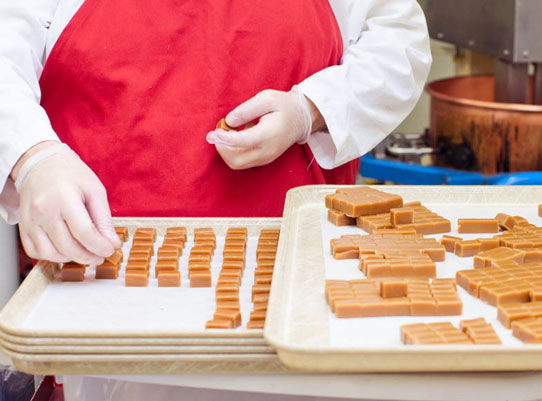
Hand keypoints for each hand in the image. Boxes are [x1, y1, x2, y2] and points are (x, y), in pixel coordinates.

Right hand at [13, 142, 120, 263]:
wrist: (41, 164)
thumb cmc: (71, 175)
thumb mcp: (95, 190)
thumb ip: (104, 219)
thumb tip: (112, 243)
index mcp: (64, 198)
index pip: (83, 232)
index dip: (100, 246)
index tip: (111, 249)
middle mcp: (43, 211)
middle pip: (68, 246)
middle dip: (89, 256)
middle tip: (101, 255)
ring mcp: (30, 220)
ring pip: (51, 254)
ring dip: (71, 259)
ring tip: (85, 252)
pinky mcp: (23, 227)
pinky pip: (35, 251)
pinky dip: (52, 256)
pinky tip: (66, 249)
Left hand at [206, 86, 323, 169]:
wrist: (301, 119)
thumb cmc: (283, 106)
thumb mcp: (267, 98)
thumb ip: (247, 109)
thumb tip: (229, 121)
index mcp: (268, 135)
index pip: (241, 143)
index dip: (224, 139)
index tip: (212, 132)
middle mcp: (266, 151)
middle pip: (235, 160)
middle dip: (221, 147)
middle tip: (217, 132)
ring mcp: (265, 158)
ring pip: (236, 164)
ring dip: (225, 151)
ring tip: (226, 133)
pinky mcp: (263, 160)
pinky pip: (242, 162)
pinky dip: (232, 153)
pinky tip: (234, 138)